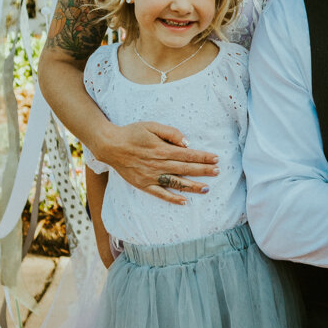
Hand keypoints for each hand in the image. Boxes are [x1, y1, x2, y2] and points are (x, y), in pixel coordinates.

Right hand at [101, 121, 217, 203]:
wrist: (110, 146)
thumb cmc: (132, 133)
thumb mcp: (151, 125)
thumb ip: (170, 133)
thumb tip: (186, 143)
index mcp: (161, 149)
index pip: (187, 155)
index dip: (202, 157)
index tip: (216, 159)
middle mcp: (158, 164)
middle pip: (185, 169)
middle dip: (203, 171)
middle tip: (217, 172)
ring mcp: (151, 176)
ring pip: (176, 183)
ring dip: (192, 186)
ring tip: (206, 188)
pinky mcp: (144, 185)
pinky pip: (160, 194)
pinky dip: (172, 198)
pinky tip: (184, 201)